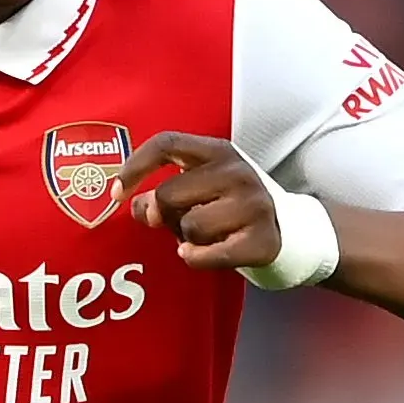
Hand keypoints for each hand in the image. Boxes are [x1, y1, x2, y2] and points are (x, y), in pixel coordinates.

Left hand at [119, 132, 282, 270]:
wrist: (288, 229)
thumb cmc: (230, 204)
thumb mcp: (201, 186)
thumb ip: (165, 191)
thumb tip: (136, 206)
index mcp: (218, 151)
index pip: (166, 144)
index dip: (135, 167)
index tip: (115, 193)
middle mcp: (238, 172)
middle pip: (168, 196)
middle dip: (166, 215)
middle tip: (183, 220)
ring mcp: (253, 205)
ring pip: (187, 228)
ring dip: (185, 239)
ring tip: (205, 235)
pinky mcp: (260, 240)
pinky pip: (203, 255)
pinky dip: (194, 258)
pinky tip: (201, 253)